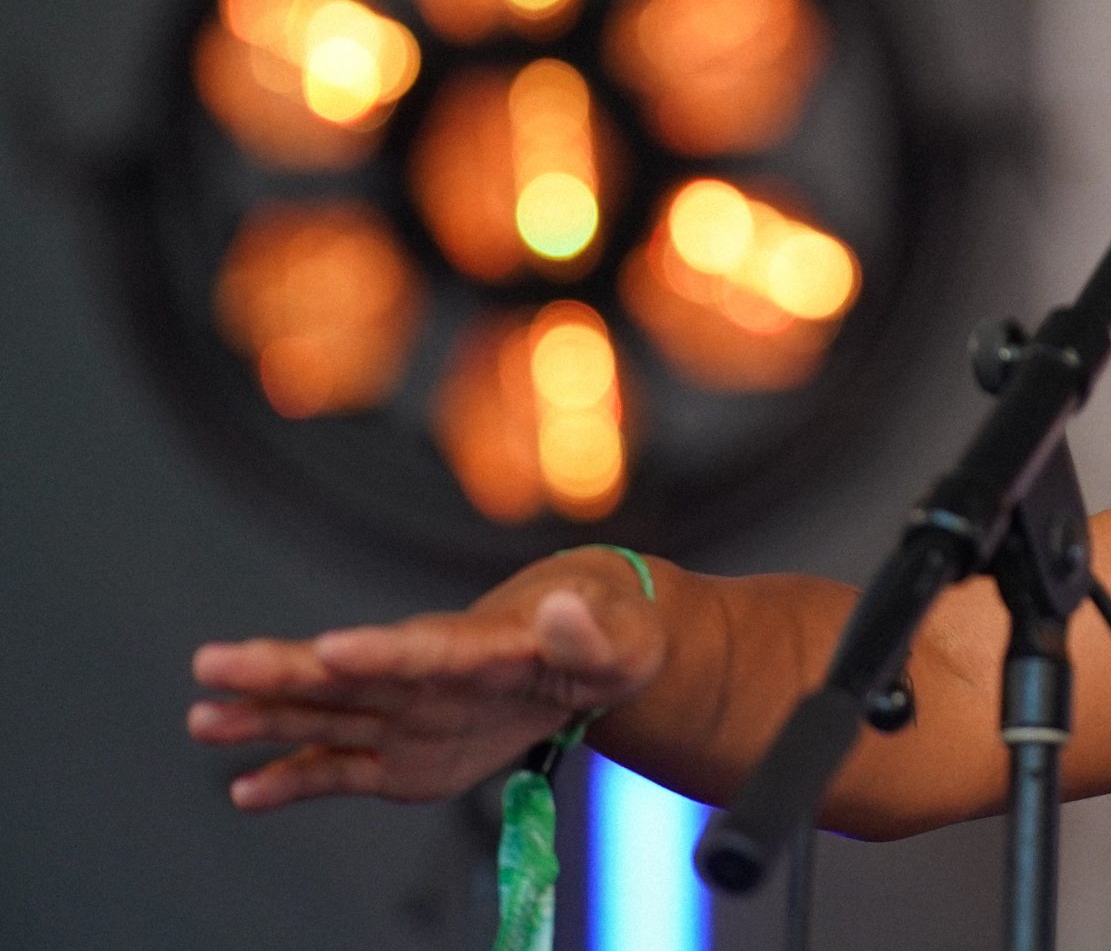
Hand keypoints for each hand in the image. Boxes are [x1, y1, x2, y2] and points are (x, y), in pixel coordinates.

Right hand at [189, 547, 667, 811]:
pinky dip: (297, 782)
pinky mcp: (404, 755)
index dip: (382, 651)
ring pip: (329, 717)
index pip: (425, 648)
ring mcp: (409, 714)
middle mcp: (427, 676)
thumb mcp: (619, 639)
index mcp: (481, 646)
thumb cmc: (611, 637)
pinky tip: (245, 791)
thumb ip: (588, 634)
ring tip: (202, 717)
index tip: (329, 648)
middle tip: (213, 664)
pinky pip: (343, 771)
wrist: (589, 650)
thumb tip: (566, 609)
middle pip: (348, 674)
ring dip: (268, 719)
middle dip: (283, 671)